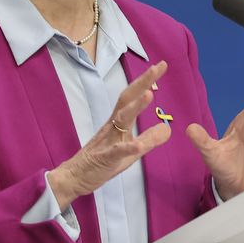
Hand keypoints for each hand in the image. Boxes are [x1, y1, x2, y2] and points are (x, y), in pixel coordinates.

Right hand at [47, 61, 170, 210]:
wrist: (75, 177)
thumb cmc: (102, 161)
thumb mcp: (131, 151)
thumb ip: (148, 139)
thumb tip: (168, 129)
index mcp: (118, 122)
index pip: (133, 96)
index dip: (146, 81)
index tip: (161, 65)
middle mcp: (112, 126)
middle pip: (127, 99)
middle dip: (142, 83)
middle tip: (158, 67)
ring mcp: (108, 140)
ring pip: (121, 120)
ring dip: (135, 107)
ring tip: (150, 95)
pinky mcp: (105, 158)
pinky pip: (116, 151)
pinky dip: (127, 147)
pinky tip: (138, 144)